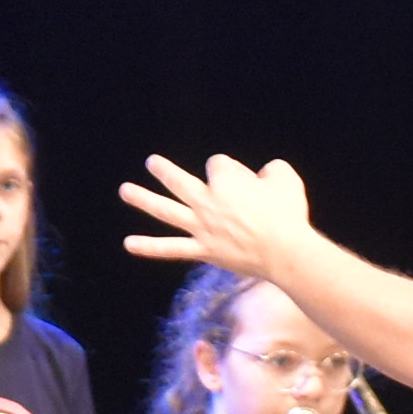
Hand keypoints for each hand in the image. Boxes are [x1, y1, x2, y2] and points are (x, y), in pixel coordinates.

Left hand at [120, 151, 309, 279]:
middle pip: (179, 181)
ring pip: (166, 210)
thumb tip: (264, 173)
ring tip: (125, 191)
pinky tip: (129, 243)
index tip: (246, 182)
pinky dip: (149, 247)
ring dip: (143, 199)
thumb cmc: (287, 214)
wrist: (284, 251)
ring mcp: (201, 226)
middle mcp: (207, 201)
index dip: (231, 171)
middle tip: (152, 162)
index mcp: (226, 180)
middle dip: (164, 171)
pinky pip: (171, 248)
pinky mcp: (202, 249)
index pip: (218, 165)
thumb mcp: (286, 179)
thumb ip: (272, 170)